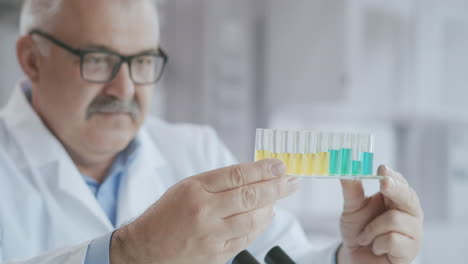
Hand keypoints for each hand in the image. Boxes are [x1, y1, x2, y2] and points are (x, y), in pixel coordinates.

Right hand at [110, 159, 299, 263]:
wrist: (145, 249)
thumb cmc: (166, 214)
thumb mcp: (186, 188)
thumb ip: (218, 183)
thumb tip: (253, 176)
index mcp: (195, 190)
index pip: (237, 175)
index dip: (263, 169)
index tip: (280, 165)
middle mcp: (204, 212)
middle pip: (250, 196)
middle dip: (276, 187)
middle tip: (292, 180)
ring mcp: (211, 236)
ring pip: (253, 219)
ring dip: (271, 206)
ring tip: (280, 195)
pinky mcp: (216, 255)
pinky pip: (247, 238)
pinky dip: (261, 225)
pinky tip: (267, 215)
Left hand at [337, 165, 423, 263]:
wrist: (355, 258)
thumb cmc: (359, 231)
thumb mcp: (352, 208)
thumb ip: (351, 190)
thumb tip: (345, 171)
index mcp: (396, 199)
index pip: (399, 183)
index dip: (393, 175)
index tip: (382, 167)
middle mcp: (409, 213)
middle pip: (408, 196)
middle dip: (395, 189)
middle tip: (384, 182)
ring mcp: (413, 232)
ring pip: (395, 220)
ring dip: (372, 229)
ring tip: (365, 237)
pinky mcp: (411, 250)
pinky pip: (393, 240)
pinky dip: (377, 243)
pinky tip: (376, 248)